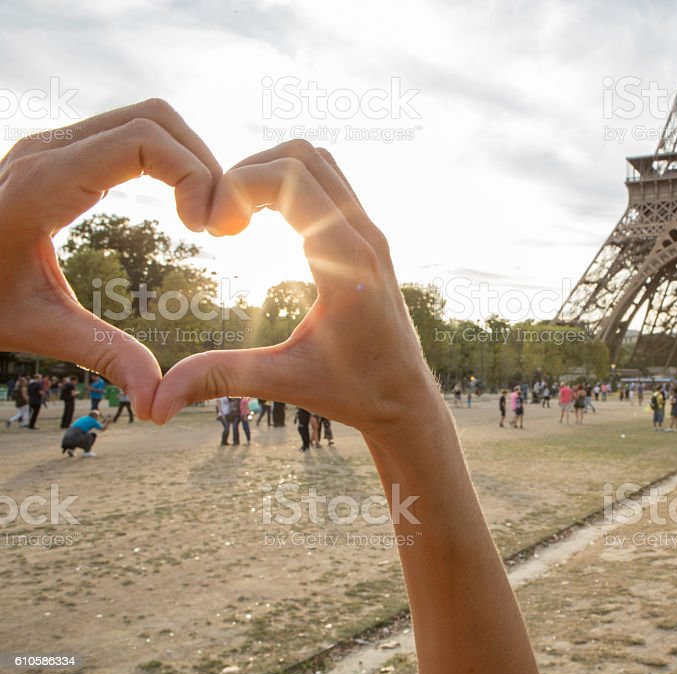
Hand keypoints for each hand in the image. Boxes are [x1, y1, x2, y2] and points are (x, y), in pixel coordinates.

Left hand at [0, 100, 221, 418]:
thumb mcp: (36, 328)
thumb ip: (102, 355)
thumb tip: (157, 401)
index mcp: (44, 184)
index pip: (144, 140)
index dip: (192, 174)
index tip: (207, 229)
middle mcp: (48, 150)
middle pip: (154, 119)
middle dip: (201, 162)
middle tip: (218, 223)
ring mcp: (53, 146)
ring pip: (146, 118)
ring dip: (187, 157)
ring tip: (203, 215)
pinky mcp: (60, 153)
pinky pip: (129, 133)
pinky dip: (166, 158)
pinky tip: (177, 206)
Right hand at [151, 140, 437, 435]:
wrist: (408, 399)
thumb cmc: (356, 392)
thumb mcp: (285, 383)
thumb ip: (222, 378)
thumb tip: (155, 402)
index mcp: (346, 262)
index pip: (290, 176)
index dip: (238, 185)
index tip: (214, 230)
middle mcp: (364, 235)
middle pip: (303, 155)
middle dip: (248, 172)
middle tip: (220, 221)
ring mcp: (370, 232)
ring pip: (319, 162)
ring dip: (269, 173)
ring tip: (237, 219)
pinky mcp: (367, 238)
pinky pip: (328, 184)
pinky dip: (289, 186)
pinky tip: (261, 226)